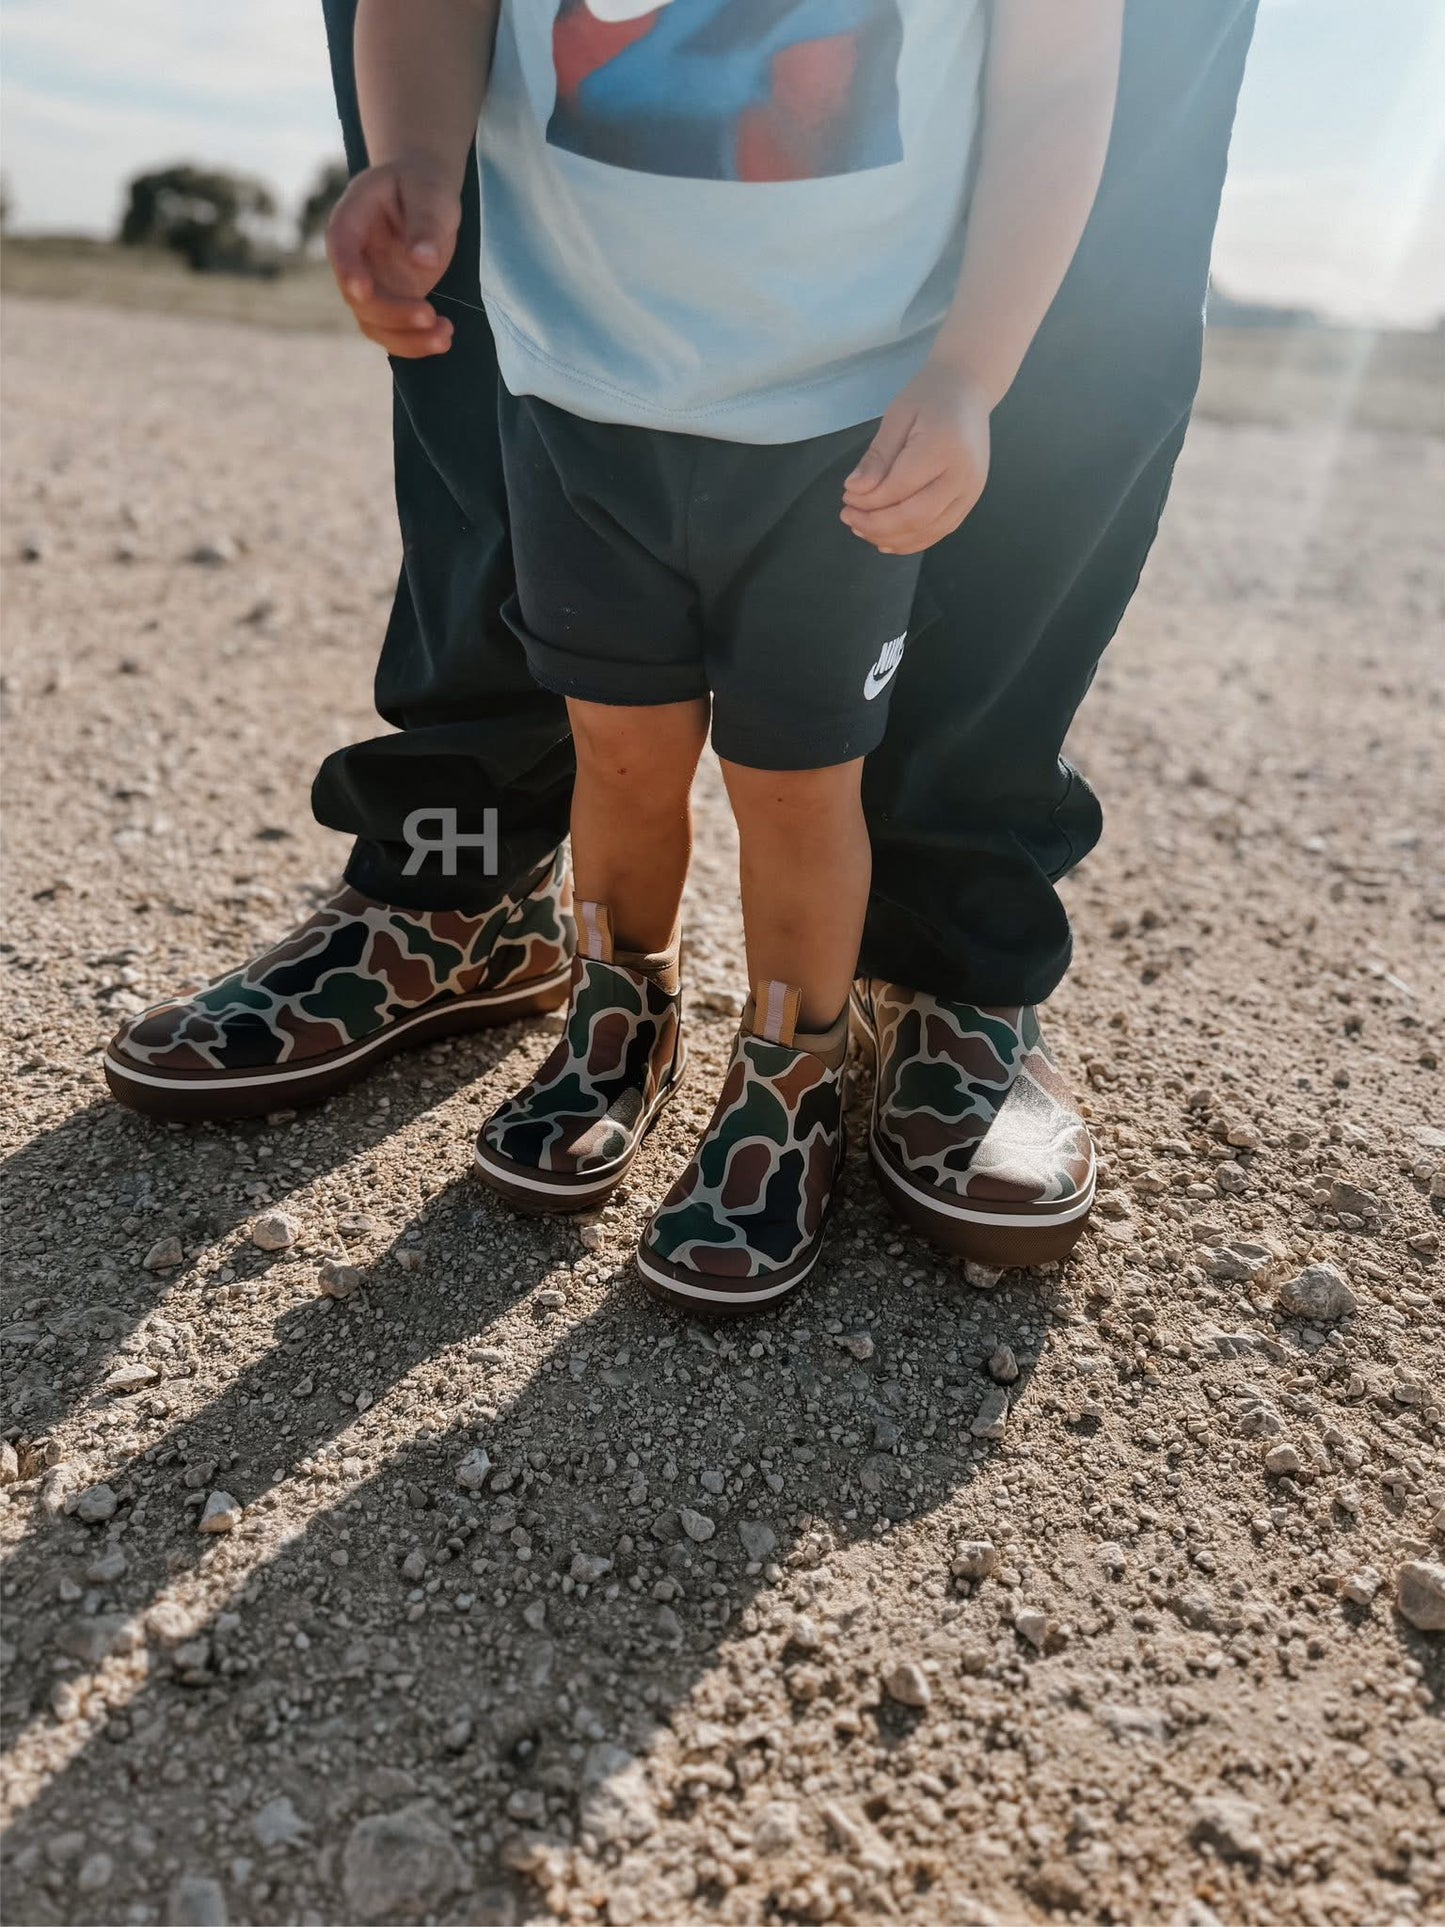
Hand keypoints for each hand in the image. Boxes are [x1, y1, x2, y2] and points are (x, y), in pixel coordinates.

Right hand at [326, 158, 460, 358]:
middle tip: (430, 315)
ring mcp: (371, 285)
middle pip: (359, 298)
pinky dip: (417, 342)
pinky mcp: (391, 303)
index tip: (363, 291)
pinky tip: (445, 337)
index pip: (340, 248)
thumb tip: (423, 259)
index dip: (347, 271)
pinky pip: (396, 333)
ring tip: (445, 336)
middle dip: (392, 314)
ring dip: (407, 339)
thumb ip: (425, 221)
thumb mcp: (429, 191)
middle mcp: (354, 259)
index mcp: (351, 220)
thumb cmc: (423, 186)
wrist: (424, 196)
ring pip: (375, 324)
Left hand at [841, 361, 991, 553]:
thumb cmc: (929, 398)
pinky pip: (938, 532)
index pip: (899, 488)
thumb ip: (878, 456)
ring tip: (861, 528)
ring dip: (890, 537)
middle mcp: (963, 476)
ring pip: (927, 531)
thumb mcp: (897, 417)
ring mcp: (970, 492)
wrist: (968, 391)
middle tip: (848, 517)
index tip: (846, 496)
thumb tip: (854, 490)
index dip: (868, 500)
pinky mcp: (970, 502)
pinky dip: (910, 541)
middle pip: (915, 517)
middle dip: (875, 524)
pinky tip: (885, 539)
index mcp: (944, 447)